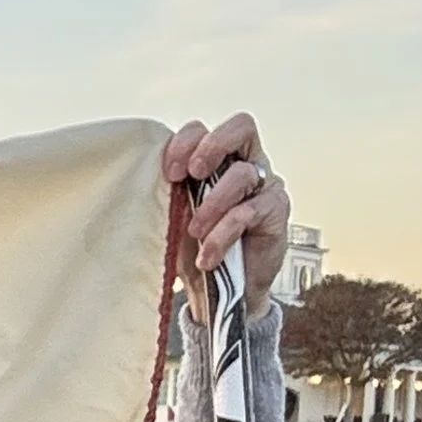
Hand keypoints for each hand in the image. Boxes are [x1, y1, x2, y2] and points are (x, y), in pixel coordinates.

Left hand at [164, 114, 288, 314]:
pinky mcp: (276, 212)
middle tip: (193, 174)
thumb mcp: (176, 220)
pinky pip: (248, 212)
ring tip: (195, 231)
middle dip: (213, 146)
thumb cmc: (198, 250)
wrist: (225, 293)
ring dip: (212, 202)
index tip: (169, 172)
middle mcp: (245, 164)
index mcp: (216, 160)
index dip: (185, 142)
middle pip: (241, 127)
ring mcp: (264, 186)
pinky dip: (223, 235)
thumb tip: (146, 181)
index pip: (203, 130)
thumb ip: (170, 196)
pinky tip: (208, 256)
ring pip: (243, 174)